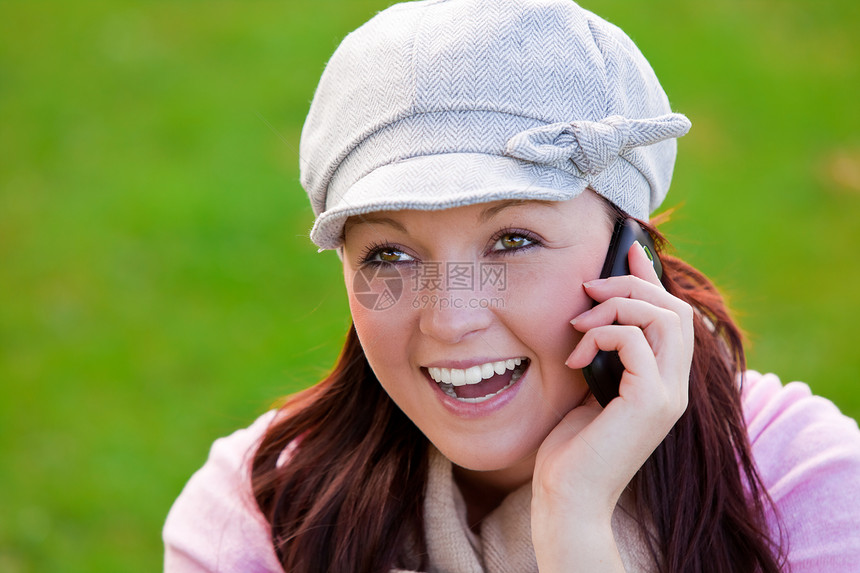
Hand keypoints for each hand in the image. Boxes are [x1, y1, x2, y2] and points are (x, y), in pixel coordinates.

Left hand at [530, 241, 693, 571]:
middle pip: (675, 309)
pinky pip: (635, 341)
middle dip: (631, 286)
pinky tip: (574, 360)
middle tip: (588, 289)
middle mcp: (674, 387)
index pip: (674, 315)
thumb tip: (594, 313)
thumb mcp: (588, 388)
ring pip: (664, 317)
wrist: (565, 496)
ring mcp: (666, 396)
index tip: (630, 250)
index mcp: (662, 381)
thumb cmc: (570, 447)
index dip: (654, 278)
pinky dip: (602, 336)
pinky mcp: (650, 404)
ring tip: (577, 325)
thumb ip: (602, 354)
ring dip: (616, 308)